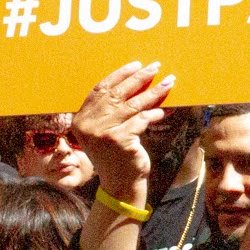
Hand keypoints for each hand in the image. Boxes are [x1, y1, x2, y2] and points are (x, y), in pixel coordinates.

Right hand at [71, 62, 174, 201]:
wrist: (119, 184)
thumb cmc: (116, 154)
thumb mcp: (106, 130)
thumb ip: (111, 110)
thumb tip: (136, 79)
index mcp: (81, 119)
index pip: (100, 89)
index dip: (119, 74)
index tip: (137, 65)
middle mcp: (88, 125)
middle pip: (117, 93)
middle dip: (139, 78)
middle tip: (156, 67)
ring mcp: (102, 132)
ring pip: (133, 104)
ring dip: (153, 92)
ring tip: (168, 83)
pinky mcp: (119, 140)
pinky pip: (141, 120)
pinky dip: (155, 114)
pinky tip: (164, 111)